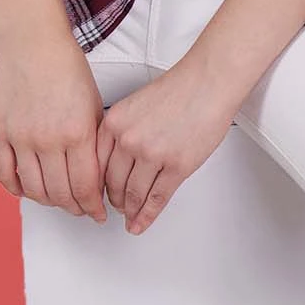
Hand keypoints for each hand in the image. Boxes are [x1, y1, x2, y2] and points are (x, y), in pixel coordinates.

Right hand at [0, 35, 108, 222]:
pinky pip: (5, 176)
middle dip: (74, 207)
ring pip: (34, 191)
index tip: (97, 212)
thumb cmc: (66, 67)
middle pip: (60, 195)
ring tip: (58, 198)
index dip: (93, 207)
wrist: (33, 42)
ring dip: (48, 201)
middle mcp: (48, 140)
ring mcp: (21, 138)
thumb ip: (95, 143)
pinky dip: (17, 189)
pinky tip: (28, 187)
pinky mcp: (0, 133)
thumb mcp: (94, 105)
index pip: (85, 188)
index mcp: (77, 132)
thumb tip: (96, 176)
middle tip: (80, 208)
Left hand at [96, 62, 235, 235]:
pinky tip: (142, 222)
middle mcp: (129, 139)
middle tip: (117, 207)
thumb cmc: (179, 88)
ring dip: (131, 210)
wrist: (207, 83)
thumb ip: (122, 130)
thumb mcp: (135, 104)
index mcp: (115, 122)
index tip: (98, 193)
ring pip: (134, 194)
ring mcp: (152, 155)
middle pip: (113, 183)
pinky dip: (147, 216)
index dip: (97, 184)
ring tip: (130, 216)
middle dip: (115, 200)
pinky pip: (157, 199)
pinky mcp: (176, 167)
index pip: (97, 164)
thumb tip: (116, 158)